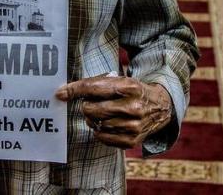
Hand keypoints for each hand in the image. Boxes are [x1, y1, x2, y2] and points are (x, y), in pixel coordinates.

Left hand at [55, 75, 172, 148]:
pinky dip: (100, 131)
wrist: (161, 107)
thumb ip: (96, 84)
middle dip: (86, 106)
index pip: (95, 88)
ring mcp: (134, 126)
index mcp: (130, 87)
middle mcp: (133, 107)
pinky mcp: (133, 140)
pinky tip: (106, 125)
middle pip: (93, 109)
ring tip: (102, 114)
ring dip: (93, 120)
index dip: (75, 90)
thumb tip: (63, 93)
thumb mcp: (121, 81)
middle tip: (91, 104)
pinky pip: (103, 138)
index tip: (61, 93)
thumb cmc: (133, 92)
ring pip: (97, 125)